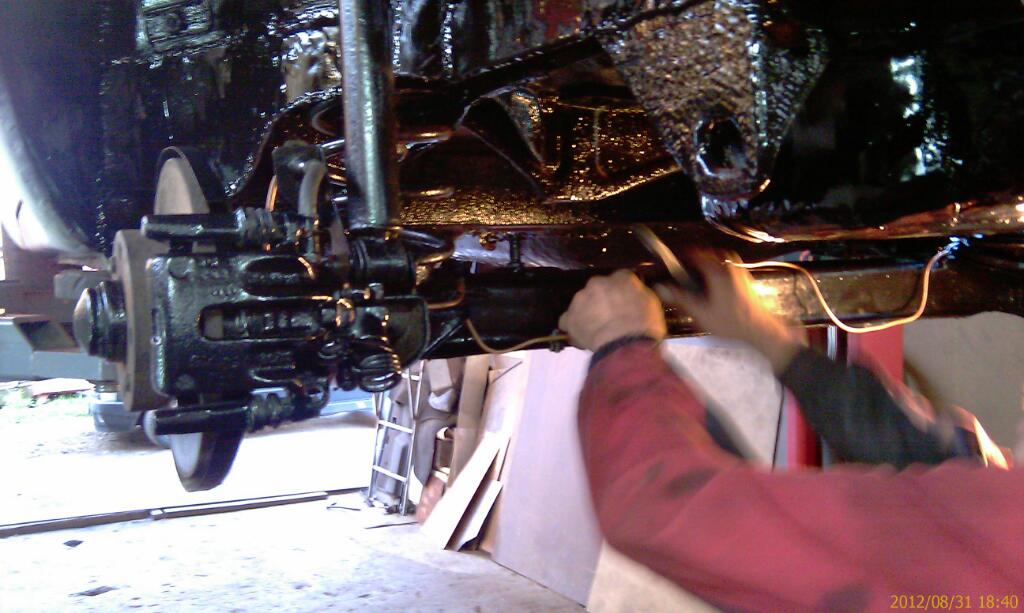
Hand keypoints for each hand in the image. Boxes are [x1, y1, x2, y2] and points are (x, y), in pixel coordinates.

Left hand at [558, 270, 666, 351]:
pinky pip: (568, 320)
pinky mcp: (569, 317)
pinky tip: (582, 335)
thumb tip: (642, 290)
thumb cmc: (644, 326)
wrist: (625, 346)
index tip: (624, 302)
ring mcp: (581, 299)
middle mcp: (598, 283)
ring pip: (582, 303)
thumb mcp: (653, 304)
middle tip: (611, 317)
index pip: (620, 279)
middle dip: (602, 300)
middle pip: (598, 288)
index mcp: (621, 277)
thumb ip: (643, 293)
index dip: (621, 292)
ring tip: (597, 329)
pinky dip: (573, 326)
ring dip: (587, 311)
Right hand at [655, 250, 803, 372]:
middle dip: (702, 258)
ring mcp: (743, 276)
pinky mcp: (749, 285)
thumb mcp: (701, 313)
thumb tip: (661, 288)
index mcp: (719, 273)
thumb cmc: (732, 324)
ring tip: (704, 276)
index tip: (677, 259)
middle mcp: (732, 270)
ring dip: (714, 265)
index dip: (686, 255)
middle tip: (691, 265)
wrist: (762, 333)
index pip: (699, 255)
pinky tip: (719, 289)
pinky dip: (724, 274)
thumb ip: (680, 299)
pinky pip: (733, 272)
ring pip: (726, 262)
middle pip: (715, 255)